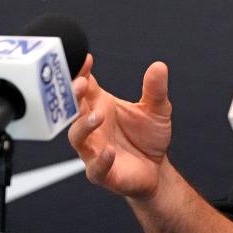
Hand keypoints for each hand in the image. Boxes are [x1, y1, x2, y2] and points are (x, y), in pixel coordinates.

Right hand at [68, 54, 172, 199]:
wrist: (157, 170)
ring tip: (98, 116)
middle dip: (72, 96)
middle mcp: (92, 126)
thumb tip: (159, 66)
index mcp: (101, 105)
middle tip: (80, 83)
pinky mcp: (102, 173)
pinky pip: (95, 168)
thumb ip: (155, 89)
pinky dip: (100, 160)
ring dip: (83, 126)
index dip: (82, 72)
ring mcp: (94, 150)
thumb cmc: (148, 136)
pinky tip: (109, 151)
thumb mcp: (157, 109)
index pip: (85, 86)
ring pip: (77, 137)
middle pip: (73, 108)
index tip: (86, 59)